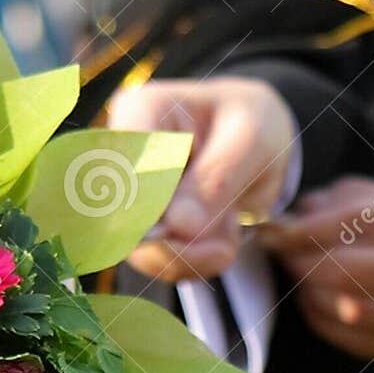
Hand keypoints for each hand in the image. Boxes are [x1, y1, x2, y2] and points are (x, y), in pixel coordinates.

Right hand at [110, 77, 296, 281]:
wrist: (253, 143)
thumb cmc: (250, 125)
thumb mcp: (251, 142)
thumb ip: (215, 180)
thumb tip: (178, 226)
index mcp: (140, 112)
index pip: (124, 170)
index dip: (149, 210)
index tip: (187, 228)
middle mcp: (120, 153)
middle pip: (124, 217)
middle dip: (178, 244)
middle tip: (224, 250)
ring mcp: (125, 194)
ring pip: (139, 248)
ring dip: (191, 256)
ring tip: (228, 240)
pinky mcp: (138, 224)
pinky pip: (156, 259)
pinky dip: (193, 260)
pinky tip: (218, 240)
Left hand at [260, 178, 373, 364]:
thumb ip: (358, 198)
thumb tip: (298, 209)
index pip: (352, 224)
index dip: (300, 230)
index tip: (272, 230)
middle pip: (342, 272)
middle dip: (298, 264)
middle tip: (281, 255)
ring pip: (347, 311)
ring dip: (308, 295)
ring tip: (300, 278)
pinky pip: (361, 342)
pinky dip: (327, 324)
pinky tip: (319, 305)